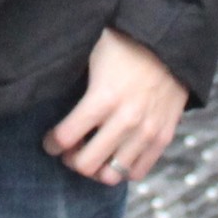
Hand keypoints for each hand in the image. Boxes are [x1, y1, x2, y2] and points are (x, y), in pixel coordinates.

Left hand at [44, 28, 187, 185]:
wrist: (168, 42)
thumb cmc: (122, 46)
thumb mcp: (90, 57)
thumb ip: (73, 82)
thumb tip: (49, 97)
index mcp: (103, 97)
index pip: (66, 136)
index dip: (52, 143)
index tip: (49, 142)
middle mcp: (126, 120)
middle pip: (87, 164)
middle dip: (71, 160)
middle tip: (68, 151)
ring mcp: (146, 132)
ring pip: (112, 174)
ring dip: (96, 169)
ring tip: (90, 155)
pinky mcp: (163, 137)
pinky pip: (138, 171)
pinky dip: (121, 170)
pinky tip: (112, 157)